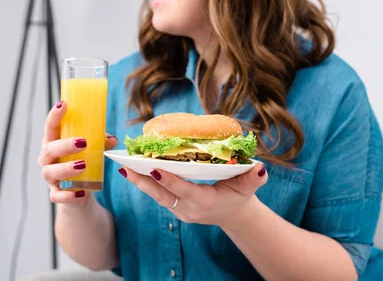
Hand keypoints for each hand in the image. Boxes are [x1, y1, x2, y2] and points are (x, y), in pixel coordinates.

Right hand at [37, 101, 117, 208]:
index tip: (64, 104)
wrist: (78, 194)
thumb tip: (113, 139)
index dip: (55, 115)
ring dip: (66, 168)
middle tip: (83, 142)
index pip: (50, 127)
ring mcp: (50, 178)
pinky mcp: (56, 194)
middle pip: (49, 150)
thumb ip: (99, 142)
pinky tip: (80, 192)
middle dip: (64, 145)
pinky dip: (68, 195)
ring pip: (51, 172)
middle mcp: (47, 160)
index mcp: (53, 143)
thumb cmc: (81, 163)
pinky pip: (57, 196)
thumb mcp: (90, 150)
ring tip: (83, 164)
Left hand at [119, 162, 267, 226]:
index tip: (154, 168)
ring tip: (123, 166)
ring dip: (139, 181)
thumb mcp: (250, 187)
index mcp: (205, 202)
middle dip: (143, 180)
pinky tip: (132, 170)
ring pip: (155, 196)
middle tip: (126, 166)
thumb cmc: (241, 196)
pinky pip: (157, 195)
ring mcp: (180, 210)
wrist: (234, 215)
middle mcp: (188, 209)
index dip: (168, 180)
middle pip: (161, 194)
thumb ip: (254, 178)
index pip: (183, 190)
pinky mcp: (175, 208)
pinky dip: (145, 183)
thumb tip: (259, 166)